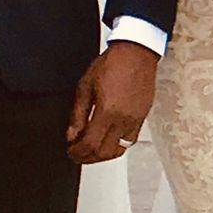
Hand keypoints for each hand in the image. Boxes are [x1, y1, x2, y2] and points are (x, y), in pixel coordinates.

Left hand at [67, 41, 158, 164]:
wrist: (136, 53)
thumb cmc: (111, 64)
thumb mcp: (85, 86)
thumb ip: (78, 114)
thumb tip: (71, 135)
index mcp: (107, 111)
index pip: (90, 144)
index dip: (77, 152)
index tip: (70, 151)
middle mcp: (123, 120)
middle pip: (104, 152)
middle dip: (88, 158)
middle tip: (77, 154)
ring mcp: (135, 120)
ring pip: (119, 150)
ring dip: (102, 155)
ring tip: (90, 151)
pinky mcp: (142, 118)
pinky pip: (130, 141)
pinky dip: (117, 146)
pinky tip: (107, 142)